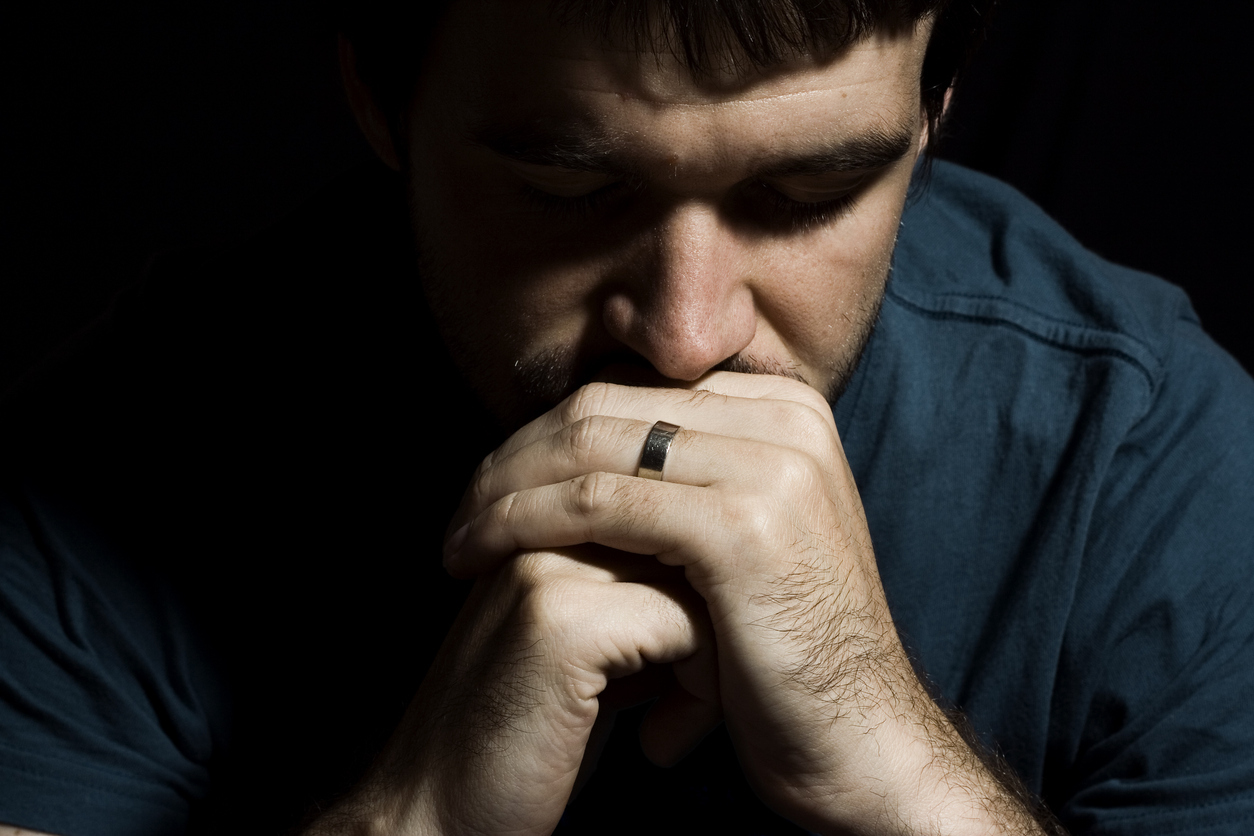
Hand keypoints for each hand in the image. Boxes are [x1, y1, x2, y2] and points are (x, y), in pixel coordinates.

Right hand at [305, 544, 714, 835]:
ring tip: (682, 712)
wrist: (441, 812)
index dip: (704, 585)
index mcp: (543, 518)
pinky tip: (663, 739)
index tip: (693, 661)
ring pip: (702, 572)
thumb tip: (718, 563)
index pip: (670, 508)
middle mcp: (541, 526)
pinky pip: (691, 626)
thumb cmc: (528, 737)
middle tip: (696, 690)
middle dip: (719, 611)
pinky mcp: (562, 621)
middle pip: (690, 532)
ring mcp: (547, 567)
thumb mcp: (587, 642)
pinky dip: (702, 689)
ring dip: (714, 653)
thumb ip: (633, 584)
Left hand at [444, 372, 1047, 833]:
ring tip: (457, 540)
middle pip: (604, 406)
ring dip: (502, 490)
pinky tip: (483, 555)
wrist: (864, 740)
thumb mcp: (746, 535)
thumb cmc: (786, 653)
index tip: (494, 483)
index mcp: (786, 409)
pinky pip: (598, 504)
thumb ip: (688, 474)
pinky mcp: (743, 525)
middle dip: (514, 455)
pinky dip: (523, 523)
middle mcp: (787, 419)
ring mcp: (771, 466)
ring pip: (589, 445)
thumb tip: (581, 445)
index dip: (547, 430)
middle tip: (461, 510)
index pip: (632, 388)